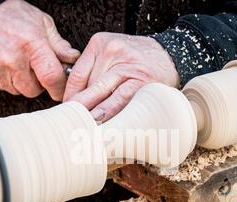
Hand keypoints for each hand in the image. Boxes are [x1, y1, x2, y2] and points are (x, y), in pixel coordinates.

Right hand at [0, 0, 79, 99]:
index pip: (51, 77)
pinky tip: (6, 64)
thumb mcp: (42, 23)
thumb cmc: (14, 16)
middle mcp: (13, 59)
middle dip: (39, 83)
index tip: (60, 90)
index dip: (59, 88)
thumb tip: (72, 59)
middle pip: (34, 90)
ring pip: (18, 90)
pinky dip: (8, 80)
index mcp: (32, 45)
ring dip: (23, 82)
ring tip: (20, 63)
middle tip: (36, 69)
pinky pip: (3, 87)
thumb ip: (59, 44)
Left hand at [63, 33, 179, 121]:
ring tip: (82, 124)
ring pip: (101, 91)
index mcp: (100, 43)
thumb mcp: (112, 53)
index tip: (67, 108)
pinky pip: (120, 98)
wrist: (169, 55)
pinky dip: (109, 110)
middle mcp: (112, 51)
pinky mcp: (140, 79)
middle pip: (88, 84)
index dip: (70, 94)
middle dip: (79, 106)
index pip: (77, 73)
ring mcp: (127, 65)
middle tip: (71, 121)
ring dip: (91, 110)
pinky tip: (100, 120)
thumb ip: (94, 68)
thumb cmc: (136, 60)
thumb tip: (74, 96)